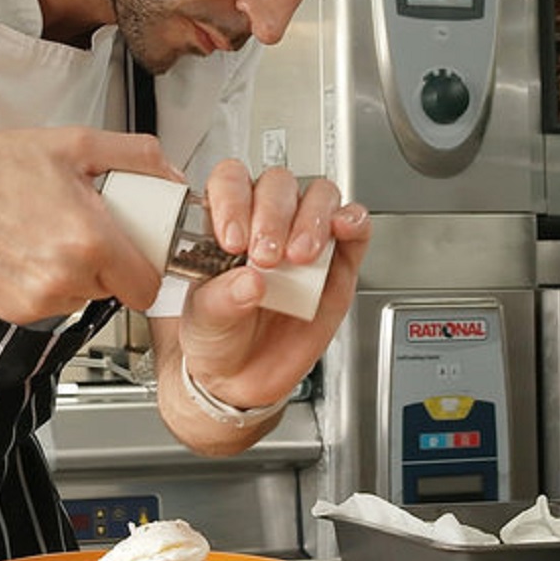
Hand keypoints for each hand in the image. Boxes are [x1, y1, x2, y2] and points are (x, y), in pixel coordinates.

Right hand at [0, 126, 184, 324]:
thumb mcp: (75, 143)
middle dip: (110, 263)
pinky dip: (46, 282)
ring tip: (51, 234)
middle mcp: (65, 279)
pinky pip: (49, 303)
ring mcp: (35, 301)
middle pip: (114, 291)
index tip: (137, 250)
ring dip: (77, 274)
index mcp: (89, 241)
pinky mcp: (10, 311)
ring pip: (81, 298)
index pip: (147, 287)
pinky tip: (27, 249)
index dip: (146, 268)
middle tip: (88, 228)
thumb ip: (136, 156)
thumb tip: (170, 175)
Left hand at [168, 162, 370, 427]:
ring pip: (318, 196)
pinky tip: (343, 229)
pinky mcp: (338, 264)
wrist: (243, 379)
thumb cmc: (218, 337)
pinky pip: (355, 228)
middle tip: (266, 256)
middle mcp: (266, 223)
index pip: (231, 182)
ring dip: (311, 218)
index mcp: (227, 224)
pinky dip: (353, 221)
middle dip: (273, 215)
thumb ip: (221, 299)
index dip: (232, 200)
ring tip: (299, 257)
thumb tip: (250, 281)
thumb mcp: (204, 321)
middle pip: (277, 184)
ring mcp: (305, 239)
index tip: (232, 240)